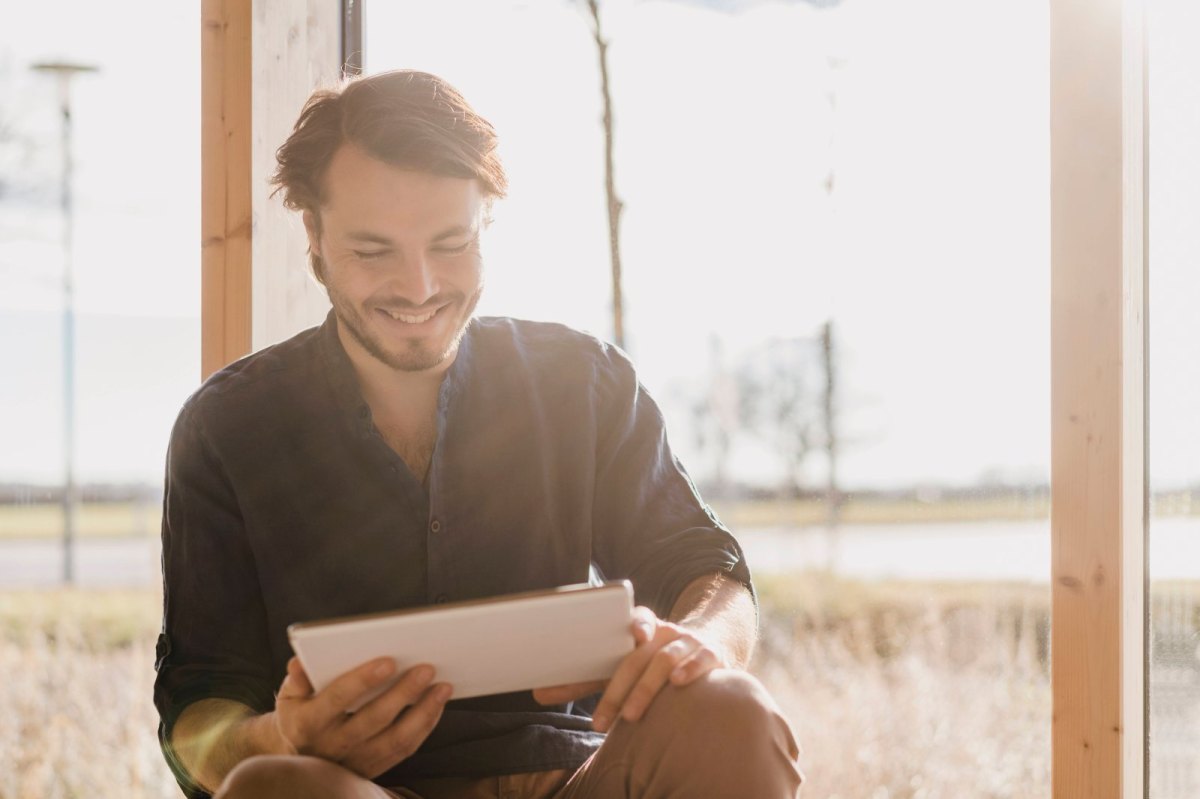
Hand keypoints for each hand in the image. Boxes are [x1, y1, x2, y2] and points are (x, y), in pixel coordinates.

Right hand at [271, 656, 451, 777]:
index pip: (337, 698)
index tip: (389, 661)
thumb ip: (298, 678)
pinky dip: (424, 727)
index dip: (362, 680)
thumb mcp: (289, 698)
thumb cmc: (300, 717)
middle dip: (403, 693)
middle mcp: (333, 746)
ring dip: (423, 712)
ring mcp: (355, 761)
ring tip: (443, 687)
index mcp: (308, 723)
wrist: (299, 763)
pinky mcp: (373, 770)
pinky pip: (403, 750)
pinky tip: (437, 706)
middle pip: (374, 719)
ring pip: (395, 739)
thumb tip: (301, 662)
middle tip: (427, 668)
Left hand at [533, 606, 727, 732]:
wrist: (697, 652)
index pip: (636, 617)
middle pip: (641, 655)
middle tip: (602, 717)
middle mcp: (664, 630)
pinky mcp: (709, 656)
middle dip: (621, 687)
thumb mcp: (612, 668)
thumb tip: (537, 693)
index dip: (635, 623)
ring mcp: (687, 642)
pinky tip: (677, 684)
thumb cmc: (643, 664)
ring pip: (666, 660)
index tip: (632, 633)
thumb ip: (579, 680)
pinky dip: (690, 670)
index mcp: (639, 626)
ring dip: (647, 689)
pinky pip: (701, 661)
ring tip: (631, 715)